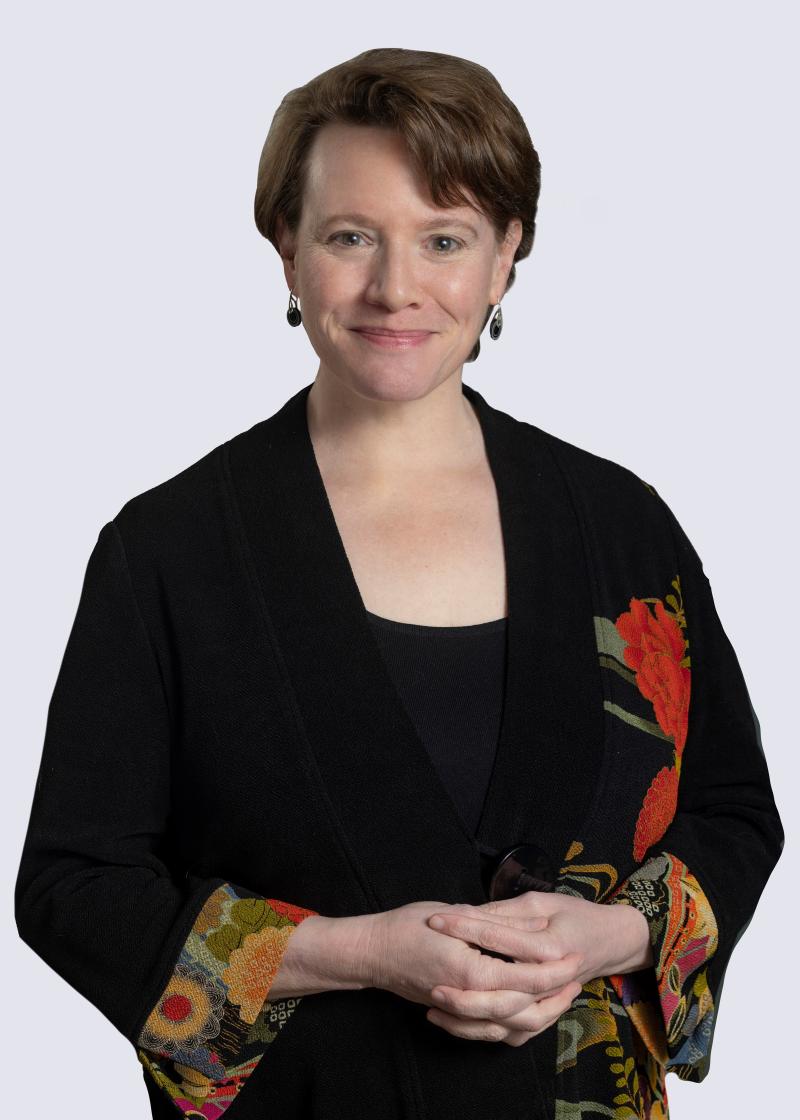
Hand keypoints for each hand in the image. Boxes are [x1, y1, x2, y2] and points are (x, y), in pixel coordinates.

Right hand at [363, 899, 583, 1044]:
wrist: (374, 952)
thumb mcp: (453, 914)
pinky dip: (516, 1026)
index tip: (575, 956)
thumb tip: (534, 924)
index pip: (526, 977)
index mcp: (472, 972)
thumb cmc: (409, 926)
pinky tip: (531, 1010)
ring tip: (561, 995)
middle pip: (526, 1008)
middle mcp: (470, 999)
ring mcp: (463, 1012)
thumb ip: (495, 922)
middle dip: (556, 994)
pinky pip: (493, 1033)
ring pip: (512, 1027)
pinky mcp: (457, 1016)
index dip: (555, 968)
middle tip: (577, 977)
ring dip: (541, 1013)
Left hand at [422, 890, 651, 1041]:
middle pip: (499, 997)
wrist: (612, 940)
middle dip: (460, 993)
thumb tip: (468, 912)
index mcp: (548, 946)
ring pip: (503, 1023)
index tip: (435, 920)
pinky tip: (454, 1020)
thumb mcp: (542, 902)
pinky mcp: (542, 1015)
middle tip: (429, 983)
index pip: (496, 938)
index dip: (463, 927)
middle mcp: (548, 982)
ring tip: (434, 1005)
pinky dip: (482, 1031)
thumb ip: (506, 911)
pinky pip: (512, 1033)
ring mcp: (548, 1003)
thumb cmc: (577, 915)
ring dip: (467, 1020)